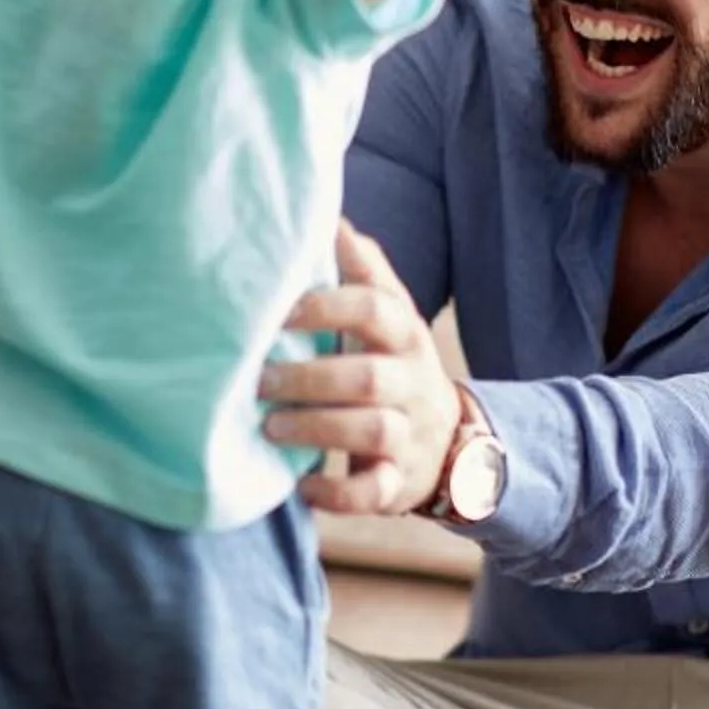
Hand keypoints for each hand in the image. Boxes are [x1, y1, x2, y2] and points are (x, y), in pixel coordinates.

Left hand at [260, 222, 461, 515]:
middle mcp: (413, 381)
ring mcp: (410, 435)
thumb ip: (363, 268)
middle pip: (369, 377)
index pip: (375, 308)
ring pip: (373, 431)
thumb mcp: (389, 314)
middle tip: (259, 379)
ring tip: (269, 426)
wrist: (449, 444)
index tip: (280, 312)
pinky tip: (300, 488)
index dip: (328, 307)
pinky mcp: (399, 483)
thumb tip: (330, 214)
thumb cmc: (393, 365)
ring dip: (317, 429)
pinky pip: (373, 493)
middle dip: (311, 378)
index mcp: (404, 334)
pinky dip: (336, 495)